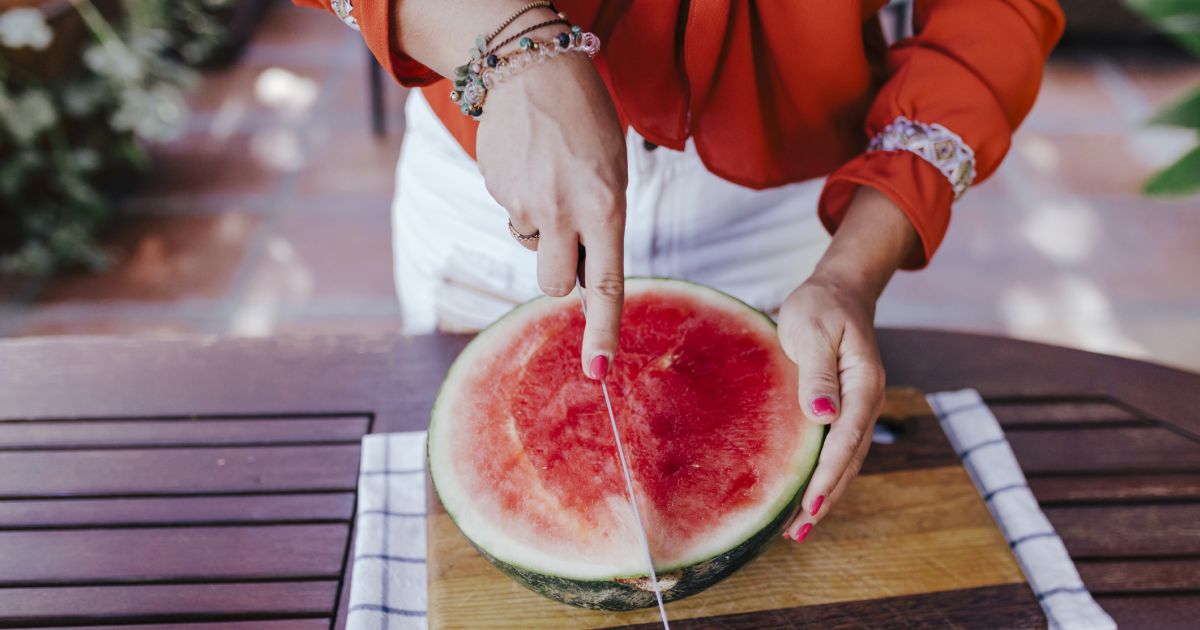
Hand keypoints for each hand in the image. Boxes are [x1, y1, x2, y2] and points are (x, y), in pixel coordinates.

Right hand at [476, 52, 627, 378]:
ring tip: (550, 179)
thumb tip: (577, 274)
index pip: (605, 285)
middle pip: (553, 284)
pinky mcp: (495, 191)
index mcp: (604, 208)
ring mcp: (523, 204)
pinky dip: (521, 200)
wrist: (535, 68)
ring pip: (531, 248)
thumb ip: (601, 225)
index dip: (603, 332)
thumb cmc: (587, 122)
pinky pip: (512, 216)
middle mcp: (562, 213)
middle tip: (569, 234)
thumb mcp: (613, 173)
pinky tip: (529, 165)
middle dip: (559, 272)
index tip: (599, 372)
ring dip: (541, 230)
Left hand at [774, 185, 918, 543]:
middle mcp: (866, 401)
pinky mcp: (846, 410)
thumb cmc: (821, 307)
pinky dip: (823, 476)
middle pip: (848, 460)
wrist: (838, 291)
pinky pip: (837, 450)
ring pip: (845, 461)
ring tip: (798, 528)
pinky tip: (805, 495)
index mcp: (863, 384)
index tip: (809, 504)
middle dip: (825, 498)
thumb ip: (818, 374)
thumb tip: (823, 415)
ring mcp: (859, 408)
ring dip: (825, 494)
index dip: (827, 474)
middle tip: (797, 532)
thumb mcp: (814, 331)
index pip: (845, 439)